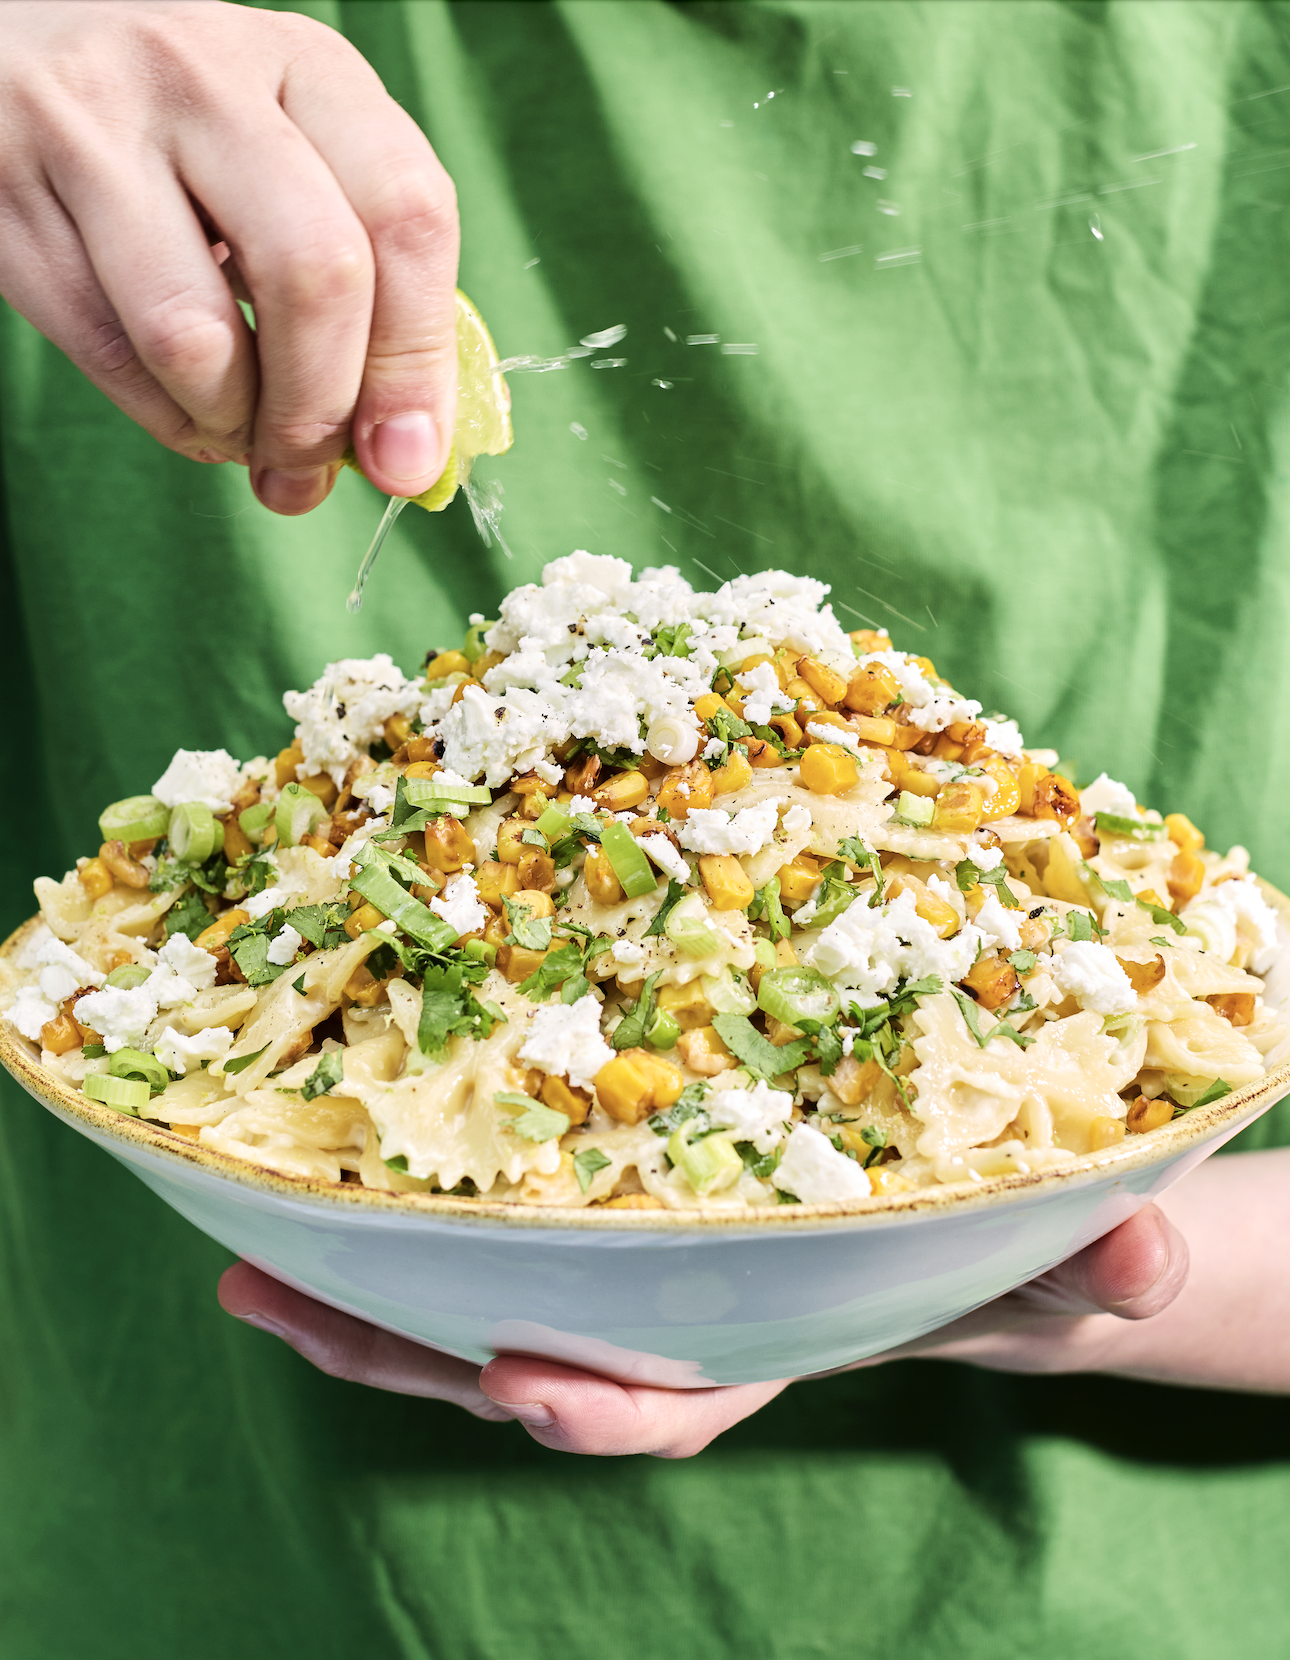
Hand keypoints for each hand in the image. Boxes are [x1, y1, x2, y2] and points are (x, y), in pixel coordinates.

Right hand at [0, 0, 457, 513]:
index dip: (416, 361)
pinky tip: (183, 409)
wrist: (4, 53)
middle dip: (322, 409)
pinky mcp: (11, 193)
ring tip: (240, 429)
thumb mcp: (289, 164)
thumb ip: (363, 287)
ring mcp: (95, 126)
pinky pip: (109, 354)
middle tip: (309, 459)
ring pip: (199, 337)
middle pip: (315, 276)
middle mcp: (205, 78)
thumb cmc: (182, 138)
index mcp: (308, 67)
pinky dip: (165, 418)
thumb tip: (402, 454)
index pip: (407, 215)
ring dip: (234, 423)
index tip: (407, 456)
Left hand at [217, 1201, 1186, 1456]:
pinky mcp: (606, 1229)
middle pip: (528, 1365)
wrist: (966, 1228)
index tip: (534, 1389)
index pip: (679, 1398)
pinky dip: (408, 1242)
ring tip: (246, 1268)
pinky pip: (494, 1247)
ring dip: (365, 1303)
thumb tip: (1142, 1261)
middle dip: (409, 1355)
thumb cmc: (1008, 1246)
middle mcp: (681, 1325)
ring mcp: (632, 1282)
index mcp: (773, 1339)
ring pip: (481, 1313)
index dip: (607, 1405)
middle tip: (283, 1308)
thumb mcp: (1066, 1256)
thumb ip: (1103, 1266)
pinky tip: (326, 1200)